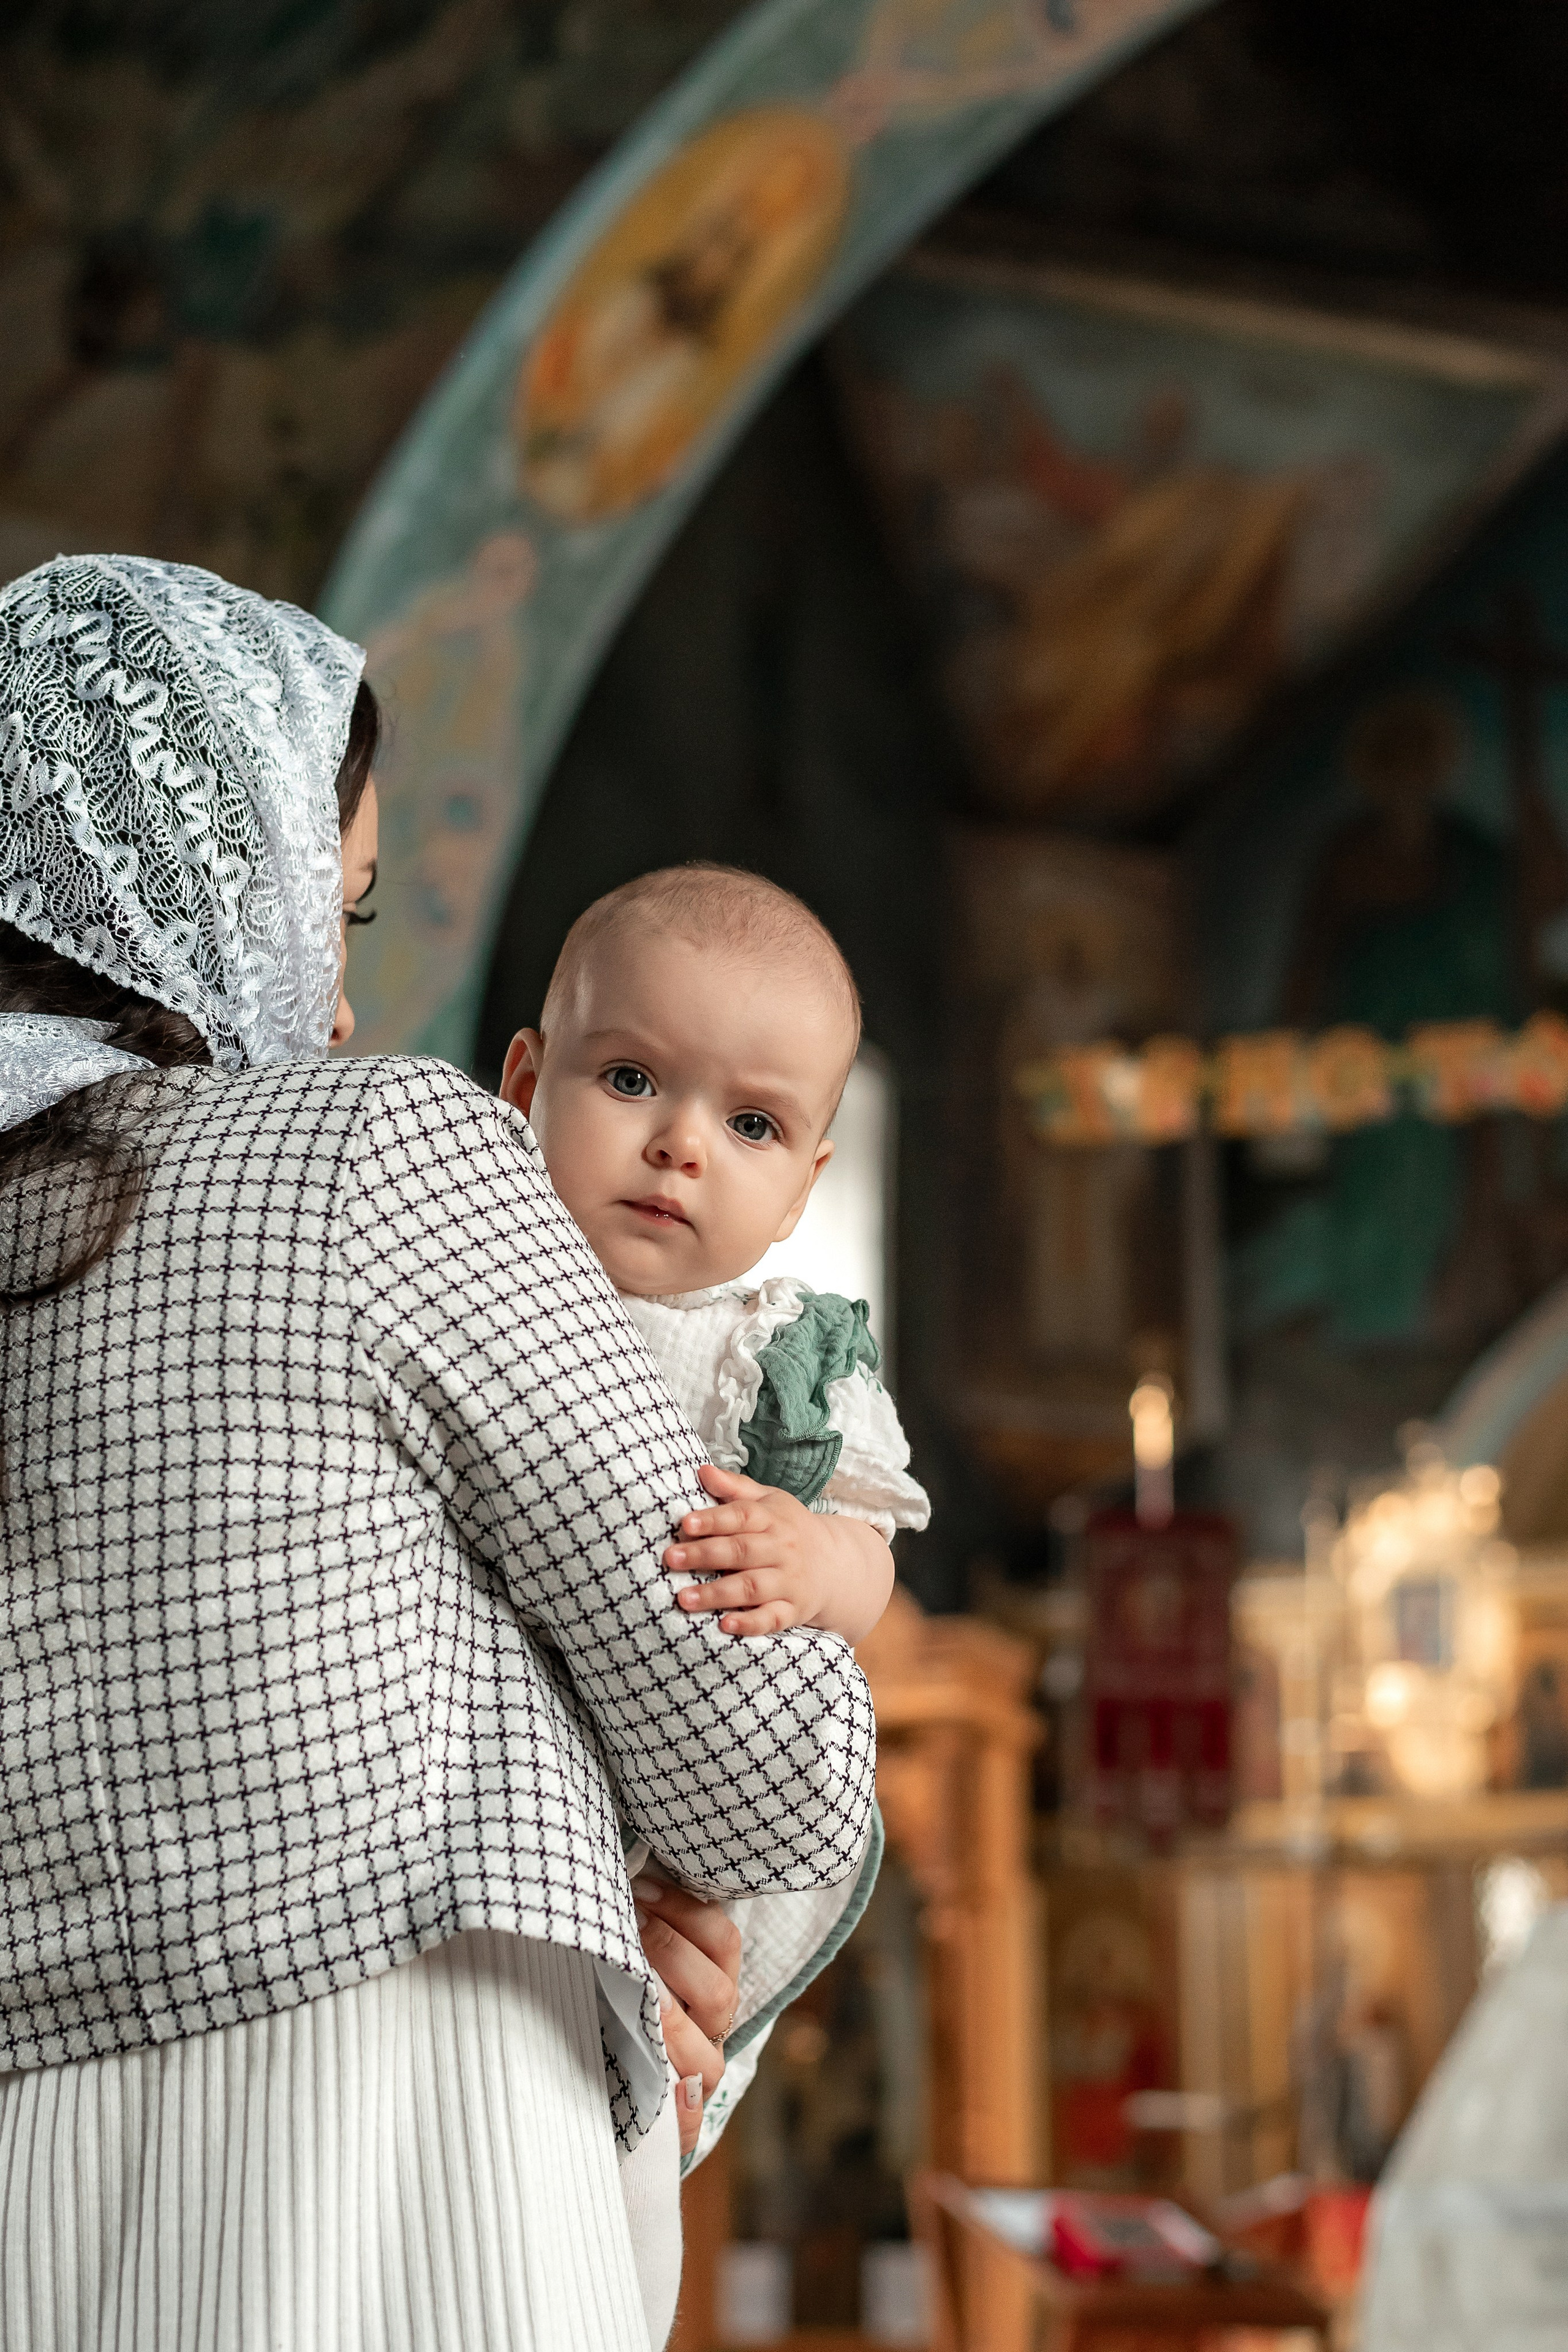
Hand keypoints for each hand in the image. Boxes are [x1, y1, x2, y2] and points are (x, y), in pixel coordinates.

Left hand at [634, 1873, 741, 2157]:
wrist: (592, 2079)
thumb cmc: (608, 1999)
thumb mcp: (628, 1959)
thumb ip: (636, 1924)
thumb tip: (615, 1876)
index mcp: (711, 1982)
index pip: (723, 1941)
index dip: (687, 1911)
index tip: (639, 1890)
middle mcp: (712, 2029)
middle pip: (719, 1991)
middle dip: (672, 1951)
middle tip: (628, 1924)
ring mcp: (700, 2076)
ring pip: (707, 2053)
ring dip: (671, 2019)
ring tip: (640, 1990)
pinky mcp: (681, 2123)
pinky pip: (690, 2121)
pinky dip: (678, 2106)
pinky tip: (661, 2085)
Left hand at [663, 1462, 893, 1640]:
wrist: (834, 1564)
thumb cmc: (789, 1528)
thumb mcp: (769, 1501)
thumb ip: (735, 1488)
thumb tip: (702, 1470)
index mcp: (773, 1519)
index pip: (742, 1516)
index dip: (713, 1519)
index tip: (685, 1524)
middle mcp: (782, 1549)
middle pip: (742, 1551)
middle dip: (705, 1555)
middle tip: (671, 1558)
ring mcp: (788, 1581)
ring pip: (752, 1587)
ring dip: (718, 1593)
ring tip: (684, 1598)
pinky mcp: (792, 1610)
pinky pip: (772, 1619)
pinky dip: (749, 1623)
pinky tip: (725, 1625)